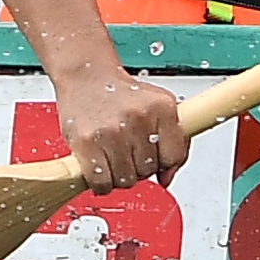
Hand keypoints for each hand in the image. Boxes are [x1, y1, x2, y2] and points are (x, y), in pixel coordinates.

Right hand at [51, 63, 191, 189]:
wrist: (85, 75)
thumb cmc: (120, 94)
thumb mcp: (156, 108)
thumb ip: (172, 143)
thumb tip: (167, 178)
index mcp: (162, 107)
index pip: (173, 156)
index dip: (162, 161)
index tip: (152, 154)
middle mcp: (139, 117)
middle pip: (148, 170)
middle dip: (138, 166)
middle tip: (126, 149)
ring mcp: (112, 131)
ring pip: (126, 180)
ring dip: (119, 175)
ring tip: (112, 155)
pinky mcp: (87, 143)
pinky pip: (102, 183)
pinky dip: (101, 184)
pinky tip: (99, 168)